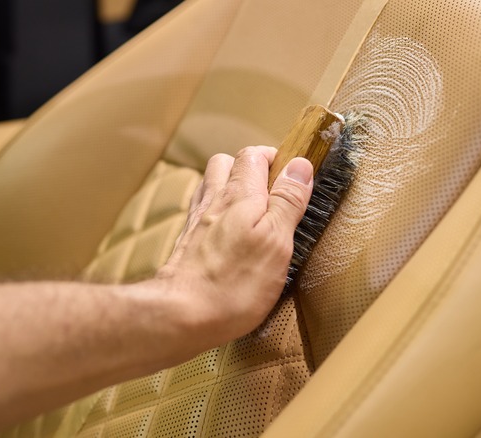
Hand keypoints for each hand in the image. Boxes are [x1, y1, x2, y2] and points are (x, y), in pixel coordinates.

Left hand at [157, 146, 312, 351]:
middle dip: (250, 168)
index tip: (293, 175)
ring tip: (251, 208)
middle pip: (226, 164)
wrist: (180, 315)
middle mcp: (214, 202)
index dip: (275, 158)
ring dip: (229, 187)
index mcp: (240, 196)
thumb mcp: (276, 241)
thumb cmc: (233, 284)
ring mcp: (197, 223)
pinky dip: (214, 213)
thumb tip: (300, 166)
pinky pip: (201, 214)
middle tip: (273, 191)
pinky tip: (225, 232)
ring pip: (210, 187)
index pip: (254, 156)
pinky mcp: (187, 245)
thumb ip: (287, 201)